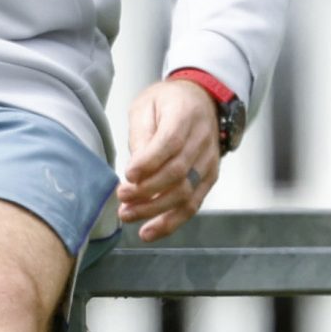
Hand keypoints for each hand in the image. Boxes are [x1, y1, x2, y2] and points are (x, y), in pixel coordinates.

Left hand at [119, 79, 222, 240]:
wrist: (202, 100)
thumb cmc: (168, 102)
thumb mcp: (147, 105)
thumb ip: (141, 134)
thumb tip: (135, 168)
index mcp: (184, 116)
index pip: (170, 143)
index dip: (149, 162)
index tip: (128, 175)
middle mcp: (202, 142)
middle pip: (177, 173)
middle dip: (147, 190)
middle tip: (122, 197)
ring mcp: (208, 163)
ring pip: (186, 193)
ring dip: (155, 210)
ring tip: (128, 216)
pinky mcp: (209, 178)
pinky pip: (192, 204)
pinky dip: (171, 221)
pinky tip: (149, 231)